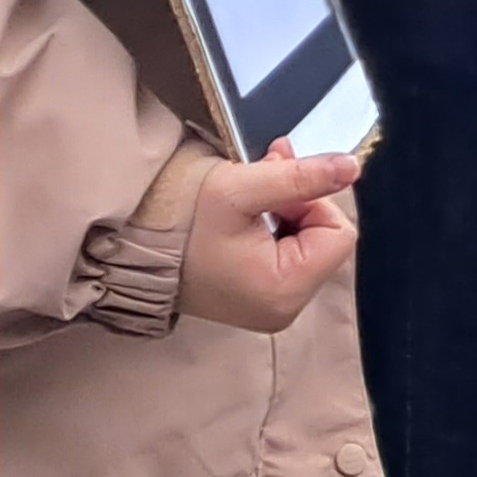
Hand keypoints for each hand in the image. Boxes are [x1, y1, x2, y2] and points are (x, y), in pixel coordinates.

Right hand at [178, 149, 360, 332]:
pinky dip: (273, 221)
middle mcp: (282, 309)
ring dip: (287, 203)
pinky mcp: (254, 297)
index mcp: (284, 292)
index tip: (274, 189)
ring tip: (256, 179)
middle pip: (324, 237)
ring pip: (306, 240)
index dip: (312, 201)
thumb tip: (352, 167)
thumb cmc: (181, 221)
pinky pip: (285, 252)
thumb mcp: (243, 190)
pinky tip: (249, 202)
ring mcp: (268, 307)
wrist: (124, 244)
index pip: (338, 233)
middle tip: (269, 167)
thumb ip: (302, 179)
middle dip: (300, 198)